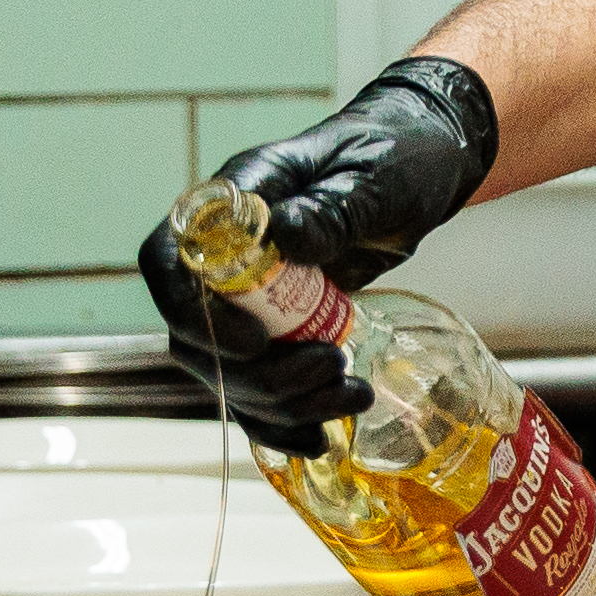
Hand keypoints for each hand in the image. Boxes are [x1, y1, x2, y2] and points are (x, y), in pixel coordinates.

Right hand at [136, 60, 496, 453]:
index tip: (256, 342)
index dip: (196, 315)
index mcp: (233, 204)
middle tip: (327, 368)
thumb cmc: (394, 156)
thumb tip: (283, 234)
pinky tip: (320, 438)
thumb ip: (329, 208)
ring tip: (351, 395)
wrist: (426, 166)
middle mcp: (228, 257)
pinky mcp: (282, 330)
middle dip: (257, 374)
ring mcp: (252, 298)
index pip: (169, 263)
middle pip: (196, 338)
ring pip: (232, 375)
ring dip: (282, 403)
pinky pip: (261, 390)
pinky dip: (285, 421)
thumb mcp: (372, 178)